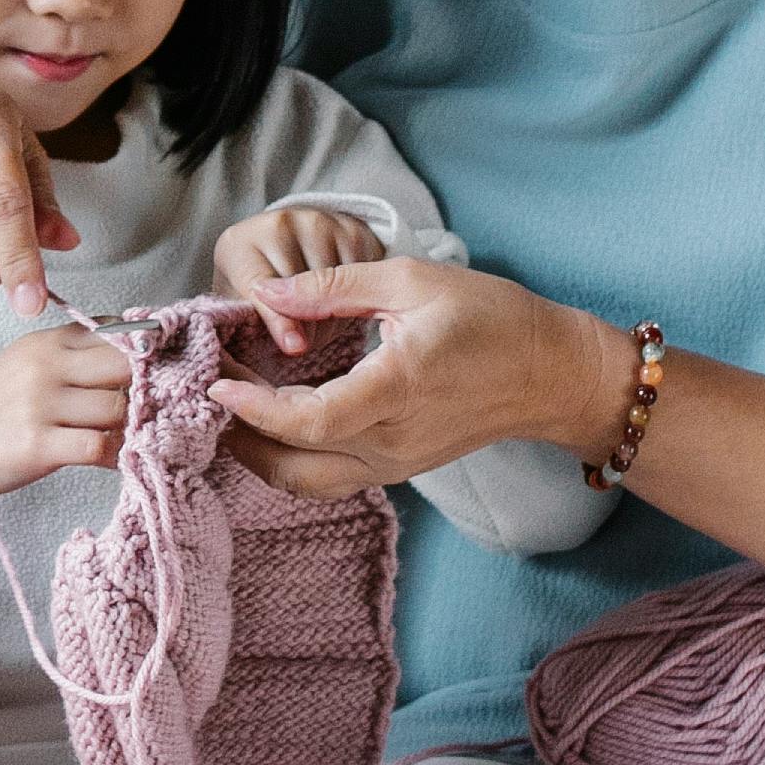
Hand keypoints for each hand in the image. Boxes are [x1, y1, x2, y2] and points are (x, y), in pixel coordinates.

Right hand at [0, 324, 131, 525]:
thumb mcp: (23, 366)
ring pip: (119, 408)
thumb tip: (135, 358)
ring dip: (131, 428)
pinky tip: (110, 460)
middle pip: (127, 365)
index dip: (145, 354)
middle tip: (148, 409)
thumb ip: (72, 357)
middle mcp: (44, 366)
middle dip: (145, 388)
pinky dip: (115, 456)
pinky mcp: (38, 445)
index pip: (117, 332)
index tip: (156, 374)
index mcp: (45, 342)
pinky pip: (100, 447)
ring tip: (125, 439)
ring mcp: (40, 405)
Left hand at [209, 262, 635, 498]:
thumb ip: (335, 288)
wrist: (552, 374)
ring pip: (307, 482)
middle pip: (294, 463)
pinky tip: (274, 423)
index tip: (218, 380)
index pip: (307, 420)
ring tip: (233, 411)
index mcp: (397, 389)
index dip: (253, 407)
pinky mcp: (400, 469)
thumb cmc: (492, 318)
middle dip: (241, 432)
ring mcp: (397, 463)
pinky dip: (291, 459)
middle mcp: (393, 441)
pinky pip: (331, 478)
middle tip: (213, 388)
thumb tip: (271, 293)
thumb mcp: (412, 282)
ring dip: (261, 454)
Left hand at [213, 203, 383, 338]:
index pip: (260, 285)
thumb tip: (294, 346)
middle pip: (303, 288)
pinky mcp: (350, 227)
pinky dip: (356, 299)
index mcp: (239, 244)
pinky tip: (341, 305)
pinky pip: (361, 275)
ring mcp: (317, 221)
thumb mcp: (244, 306)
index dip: (279, 320)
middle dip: (309, 328)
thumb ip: (258, 323)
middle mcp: (278, 223)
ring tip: (321, 327)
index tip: (295, 348)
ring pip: (336, 284)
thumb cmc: (256, 288)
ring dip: (335, 317)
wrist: (280, 247)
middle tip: (306, 345)